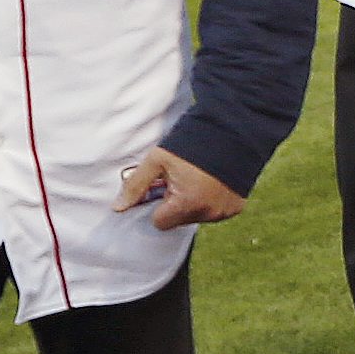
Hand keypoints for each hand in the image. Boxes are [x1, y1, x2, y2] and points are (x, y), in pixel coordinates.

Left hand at [114, 148, 246, 229]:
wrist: (233, 131)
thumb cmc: (191, 143)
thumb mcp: (158, 160)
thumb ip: (135, 185)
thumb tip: (118, 208)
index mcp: (186, 204)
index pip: (160, 222)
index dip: (157, 205)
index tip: (163, 187)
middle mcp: (207, 213)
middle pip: (179, 220)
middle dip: (177, 204)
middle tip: (182, 179)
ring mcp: (224, 212)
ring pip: (197, 216)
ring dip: (194, 203)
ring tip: (198, 178)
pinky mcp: (236, 207)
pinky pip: (216, 212)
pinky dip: (212, 201)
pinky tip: (214, 182)